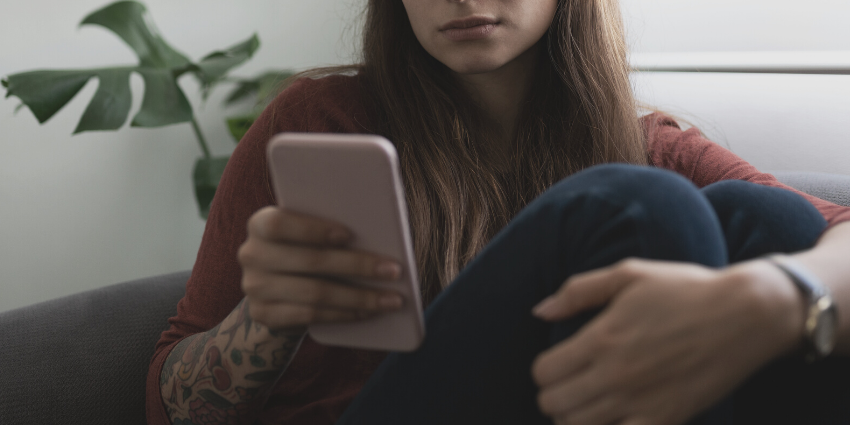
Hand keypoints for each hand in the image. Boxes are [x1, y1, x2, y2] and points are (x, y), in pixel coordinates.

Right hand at [239, 206, 403, 331]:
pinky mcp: (264, 314)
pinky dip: (344, 314)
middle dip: (357, 266)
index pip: (280, 224)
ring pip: (315, 293)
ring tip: (392, 298)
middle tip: (394, 270)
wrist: (275, 288)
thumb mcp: (310, 233)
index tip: (349, 235)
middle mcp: (251, 253)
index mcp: (260, 223)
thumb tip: (380, 230)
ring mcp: (254, 287)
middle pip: (309, 261)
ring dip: (359, 297)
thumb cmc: (305, 249)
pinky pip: (310, 315)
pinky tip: (369, 312)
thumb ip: (330, 227)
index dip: (313, 230)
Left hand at [530, 259, 803, 424]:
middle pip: (552, 405)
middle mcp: (614, 376)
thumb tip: (539, 311)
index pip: (543, 372)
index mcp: (600, 339)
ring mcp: (639, 403)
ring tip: (590, 403)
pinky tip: (615, 418)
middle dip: (555, 395)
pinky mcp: (665, 421)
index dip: (545, 368)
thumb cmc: (685, 289)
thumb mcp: (628, 274)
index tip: (560, 362)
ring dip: (576, 417)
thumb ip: (578, 291)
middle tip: (573, 384)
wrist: (746, 315)